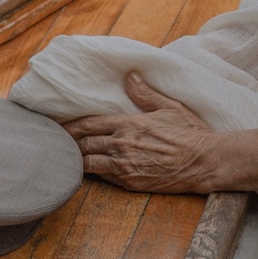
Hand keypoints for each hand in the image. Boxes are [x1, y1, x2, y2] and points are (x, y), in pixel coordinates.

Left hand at [63, 73, 257, 194]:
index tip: (56, 125)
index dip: (69, 126)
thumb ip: (146, 93)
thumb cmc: (191, 133)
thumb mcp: (170, 107)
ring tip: (63, 158)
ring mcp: (125, 166)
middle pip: (83, 143)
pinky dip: (90, 173)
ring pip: (87, 162)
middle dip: (67, 143)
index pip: (89, 124)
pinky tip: (83, 171)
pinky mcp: (131, 182)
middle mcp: (122, 145)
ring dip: (75, 159)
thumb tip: (130, 76)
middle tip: (52, 142)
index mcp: (129, 124)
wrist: (205, 161)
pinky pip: (102, 177)